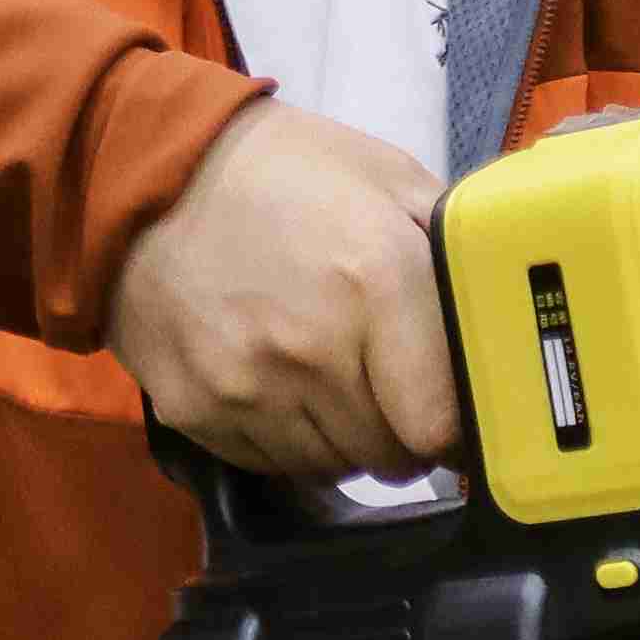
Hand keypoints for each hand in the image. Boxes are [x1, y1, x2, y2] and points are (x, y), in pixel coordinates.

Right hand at [106, 97, 461, 475]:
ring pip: (332, 468)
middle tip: (391, 387)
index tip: (453, 413)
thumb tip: (501, 316)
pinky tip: (279, 384)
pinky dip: (287, 439)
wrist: (138, 174)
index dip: (456, 427)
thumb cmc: (275, 171)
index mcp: (376, 281)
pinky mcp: (197, 411)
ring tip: (330, 377)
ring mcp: (248, 387)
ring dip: (346, 439)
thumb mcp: (384, 176)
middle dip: (403, 431)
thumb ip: (449, 247)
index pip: (440, 423)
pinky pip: (270, 464)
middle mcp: (313, 347)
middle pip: (390, 455)